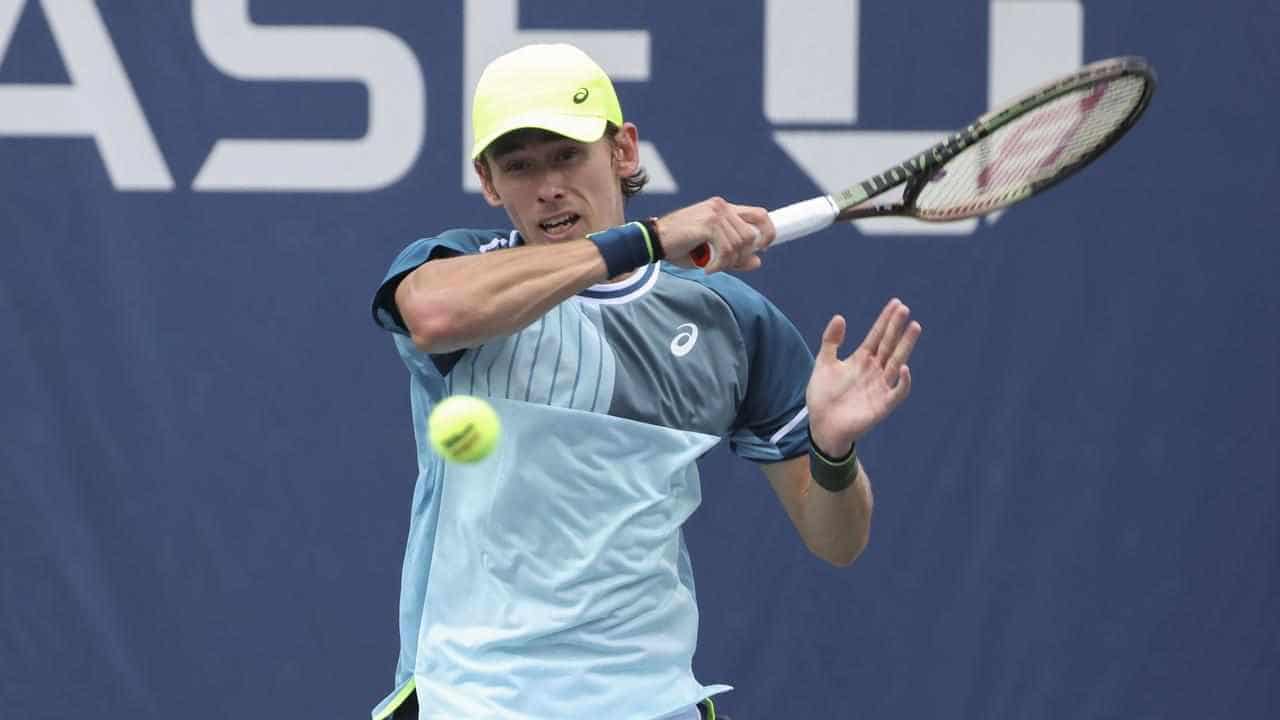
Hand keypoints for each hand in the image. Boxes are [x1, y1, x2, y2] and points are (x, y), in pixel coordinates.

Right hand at [655, 197, 774, 272]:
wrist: (654, 241)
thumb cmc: (681, 246)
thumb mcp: (712, 253)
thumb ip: (735, 256)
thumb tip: (758, 261)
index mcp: (725, 208)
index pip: (760, 214)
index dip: (767, 233)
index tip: (762, 248)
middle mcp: (722, 207)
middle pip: (752, 235)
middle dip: (743, 256)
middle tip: (724, 264)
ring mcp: (715, 213)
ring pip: (740, 245)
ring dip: (728, 263)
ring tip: (712, 266)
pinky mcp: (708, 224)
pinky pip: (726, 250)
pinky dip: (718, 265)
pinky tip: (707, 268)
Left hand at [806, 299, 921, 456]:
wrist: (821, 425)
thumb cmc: (823, 396)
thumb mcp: (823, 364)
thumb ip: (831, 341)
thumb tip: (840, 317)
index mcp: (862, 359)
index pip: (877, 335)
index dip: (885, 320)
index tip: (896, 303)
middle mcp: (874, 370)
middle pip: (888, 345)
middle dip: (896, 327)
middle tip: (905, 309)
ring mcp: (880, 386)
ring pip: (897, 362)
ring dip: (905, 346)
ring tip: (914, 327)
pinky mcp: (883, 405)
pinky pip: (897, 392)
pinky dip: (903, 382)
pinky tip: (905, 368)